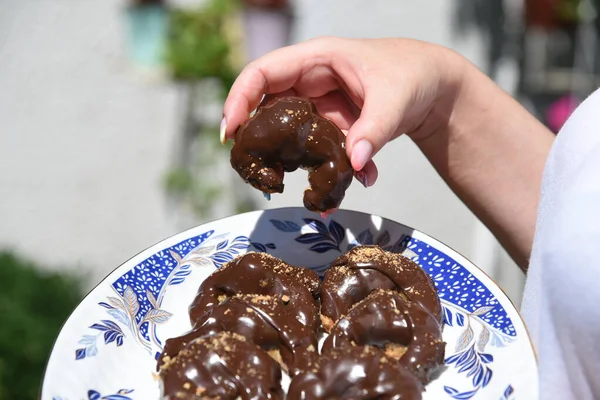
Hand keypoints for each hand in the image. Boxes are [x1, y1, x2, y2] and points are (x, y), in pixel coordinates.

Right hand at [222, 37, 465, 186]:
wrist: (435, 88)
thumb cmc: (414, 75)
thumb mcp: (395, 98)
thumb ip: (373, 130)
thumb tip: (353, 165)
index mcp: (317, 59)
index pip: (263, 72)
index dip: (239, 99)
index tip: (231, 133)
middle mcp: (311, 81)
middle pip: (266, 106)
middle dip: (258, 139)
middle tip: (256, 170)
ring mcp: (321, 106)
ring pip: (291, 134)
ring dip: (294, 162)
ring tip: (302, 187)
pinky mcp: (332, 126)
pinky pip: (318, 150)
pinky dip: (328, 170)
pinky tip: (352, 184)